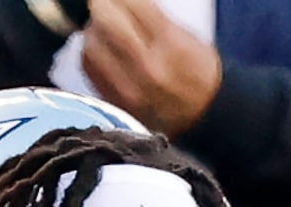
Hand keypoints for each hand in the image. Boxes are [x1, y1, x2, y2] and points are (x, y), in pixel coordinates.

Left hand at [82, 0, 222, 136]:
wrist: (201, 112)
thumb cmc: (194, 69)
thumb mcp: (182, 35)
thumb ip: (151, 17)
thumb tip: (120, 2)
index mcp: (169, 43)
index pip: (134, 6)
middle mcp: (148, 66)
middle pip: (107, 25)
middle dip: (101, 8)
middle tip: (101, 4)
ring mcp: (129, 87)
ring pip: (93, 48)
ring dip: (92, 30)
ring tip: (100, 26)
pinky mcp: (115, 101)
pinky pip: (90, 71)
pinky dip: (89, 52)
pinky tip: (97, 46)